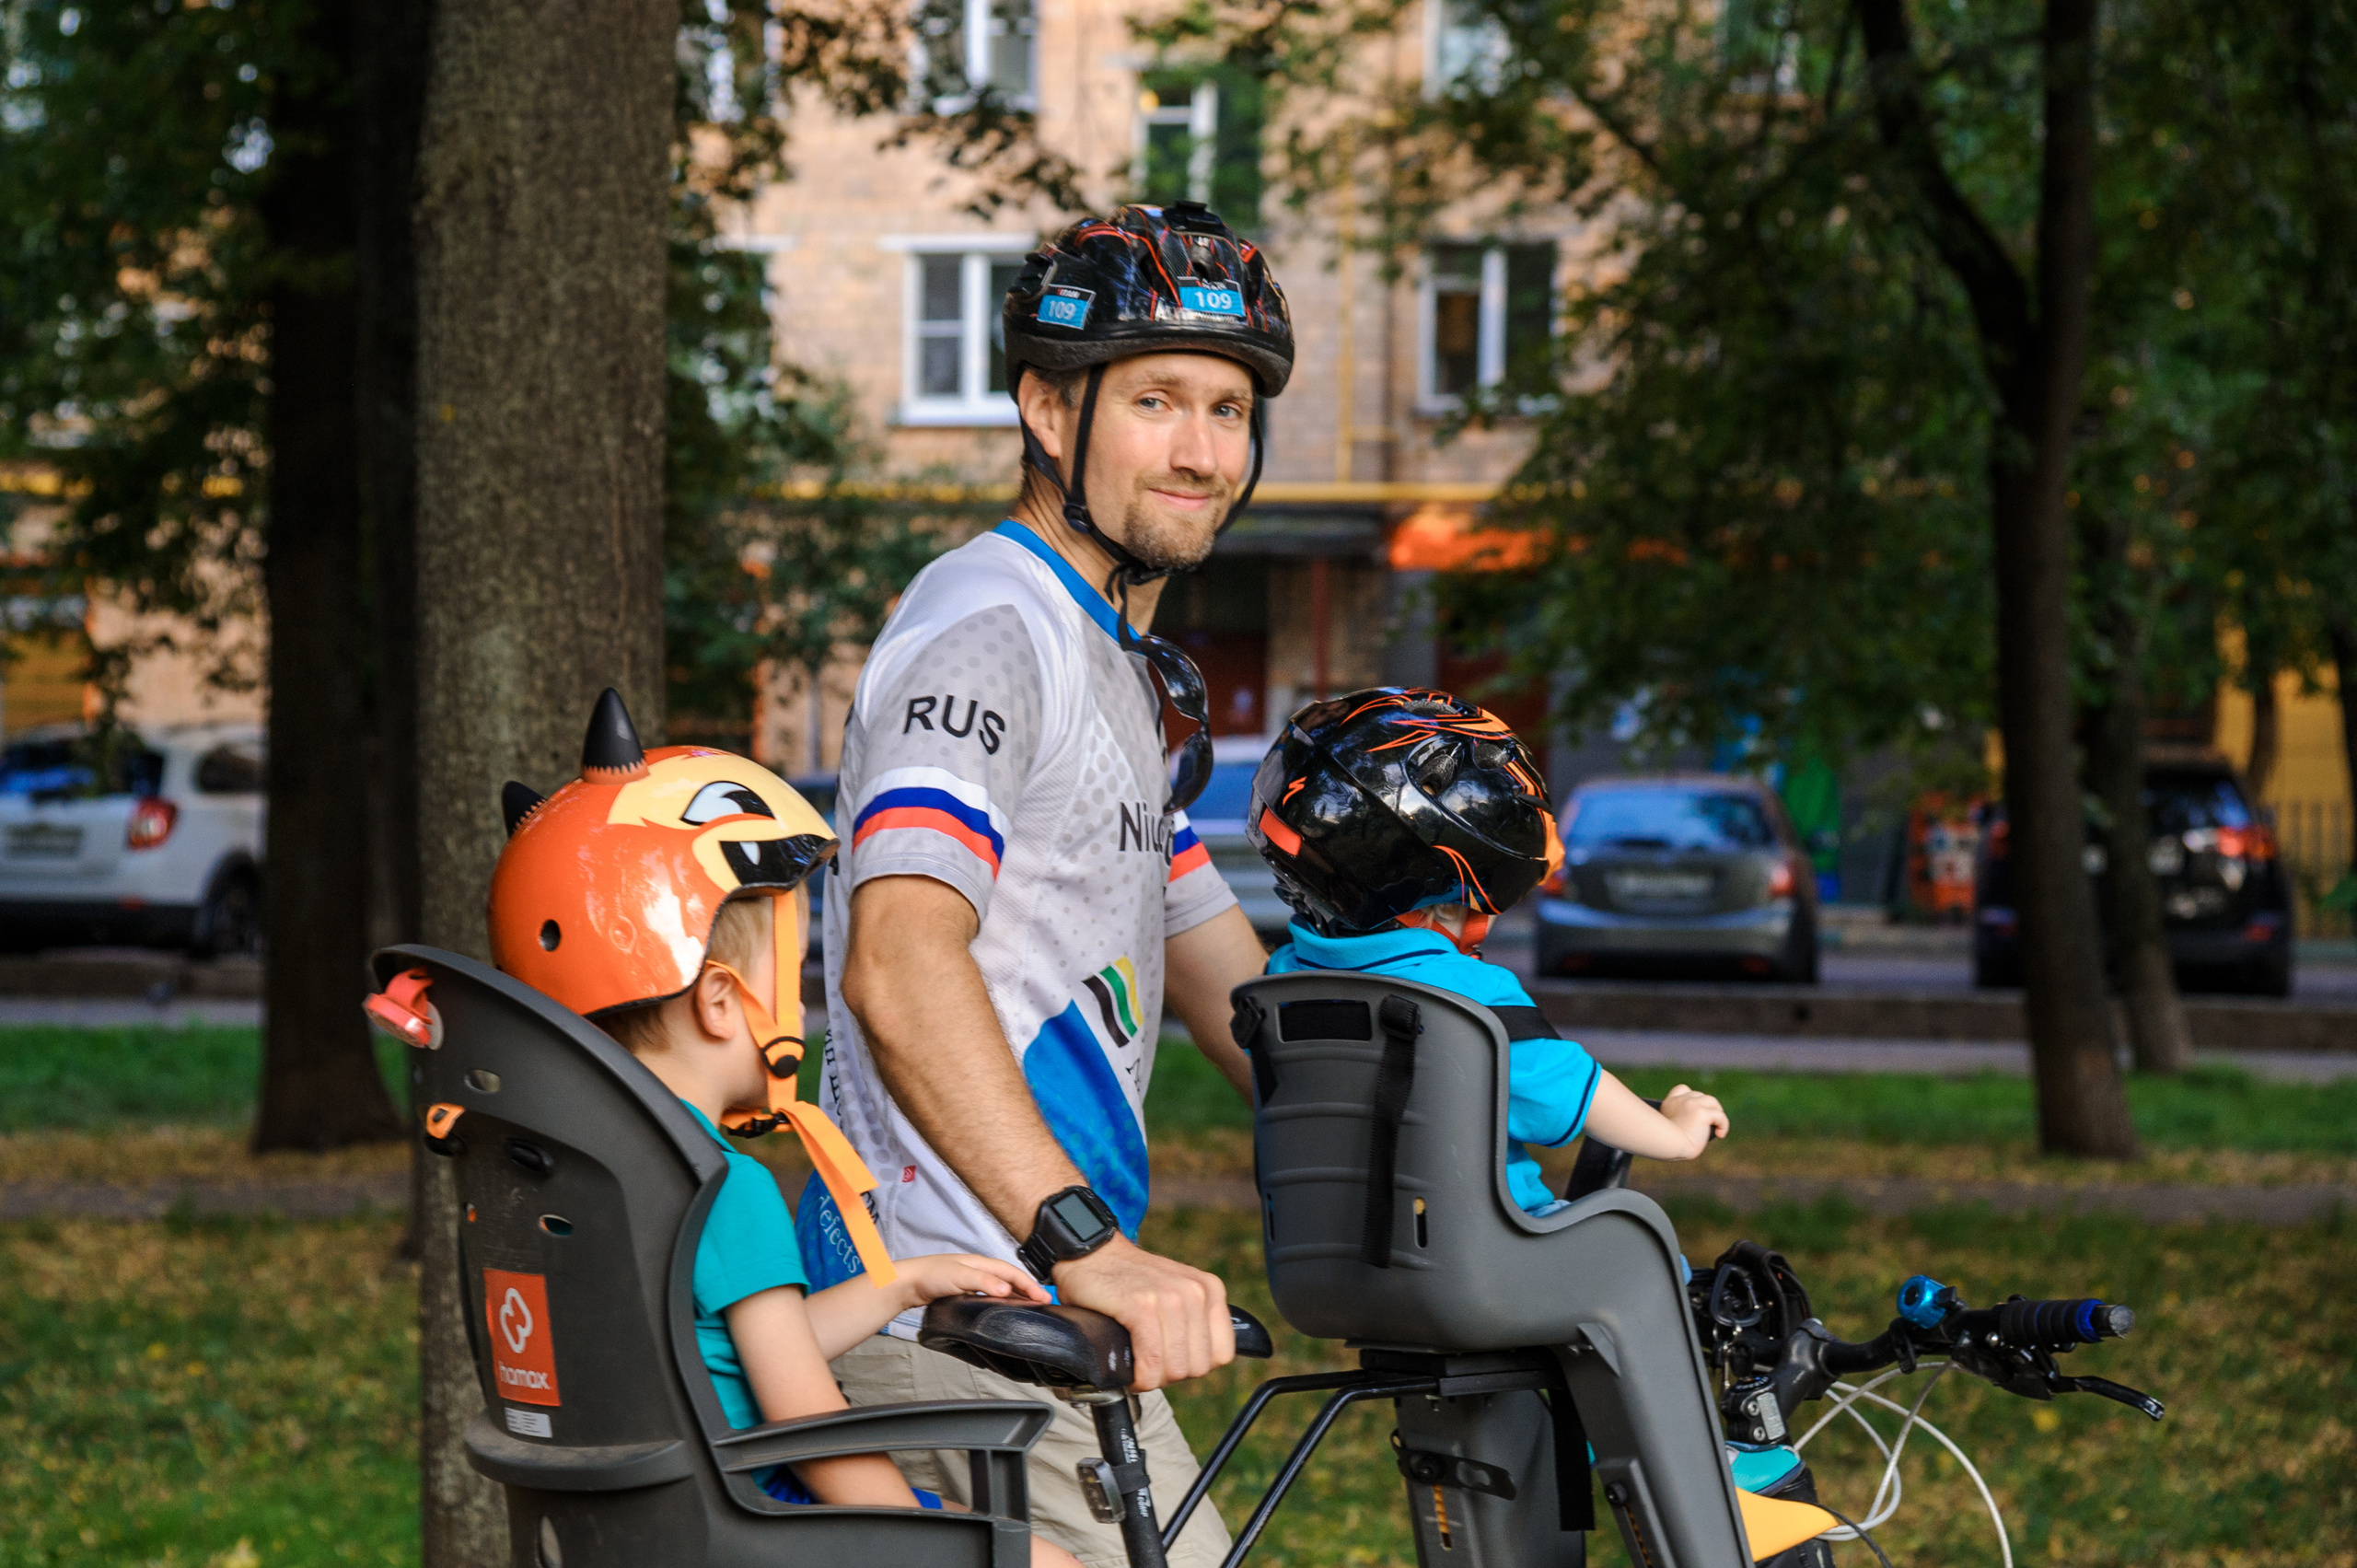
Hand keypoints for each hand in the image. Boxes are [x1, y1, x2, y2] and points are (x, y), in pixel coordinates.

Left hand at [891, 1252, 1050, 1314]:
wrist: (907, 1283)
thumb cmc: (929, 1275)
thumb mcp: (959, 1277)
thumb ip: (984, 1282)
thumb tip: (1007, 1290)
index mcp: (981, 1263)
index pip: (1012, 1273)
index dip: (1030, 1285)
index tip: (1044, 1298)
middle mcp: (978, 1269)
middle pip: (1010, 1278)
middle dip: (1028, 1288)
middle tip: (1044, 1303)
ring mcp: (971, 1280)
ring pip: (1001, 1286)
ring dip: (1017, 1294)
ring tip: (1029, 1306)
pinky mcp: (963, 1290)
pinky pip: (990, 1294)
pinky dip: (1002, 1299)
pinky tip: (1002, 1308)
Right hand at [1051, 1235, 1232, 1390]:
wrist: (1090, 1253)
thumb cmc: (1127, 1281)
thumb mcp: (1175, 1293)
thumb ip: (1192, 1322)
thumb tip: (1198, 1366)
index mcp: (1210, 1289)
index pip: (1221, 1354)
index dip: (1193, 1366)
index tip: (1169, 1360)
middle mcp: (1196, 1291)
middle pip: (1198, 1367)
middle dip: (1169, 1375)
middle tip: (1146, 1364)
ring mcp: (1170, 1297)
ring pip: (1174, 1368)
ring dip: (1151, 1377)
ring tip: (1135, 1365)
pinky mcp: (1142, 1305)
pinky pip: (1151, 1360)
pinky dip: (1139, 1375)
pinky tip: (1128, 1369)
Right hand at [1658, 1084, 1728, 1157]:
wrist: (1668, 1146)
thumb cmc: (1667, 1145)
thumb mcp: (1670, 1129)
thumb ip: (1678, 1122)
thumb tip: (1692, 1128)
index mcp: (1670, 1103)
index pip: (1682, 1090)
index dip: (1691, 1098)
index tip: (1694, 1112)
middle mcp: (1680, 1100)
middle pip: (1700, 1096)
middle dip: (1706, 1107)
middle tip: (1709, 1124)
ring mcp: (1691, 1104)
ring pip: (1712, 1101)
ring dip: (1717, 1112)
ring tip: (1716, 1127)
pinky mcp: (1702, 1112)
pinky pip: (1720, 1115)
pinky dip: (1723, 1125)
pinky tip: (1720, 1135)